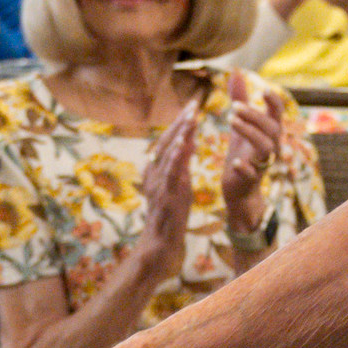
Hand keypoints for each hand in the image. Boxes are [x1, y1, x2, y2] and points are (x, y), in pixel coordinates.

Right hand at [134, 106, 200, 272]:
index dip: (180, 122)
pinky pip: (170, 171)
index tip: (192, 105)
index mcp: (155, 169)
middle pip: (166, 142)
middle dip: (180, 122)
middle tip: (194, 105)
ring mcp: (157, 183)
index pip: (168, 140)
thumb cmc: (170, 214)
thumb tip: (190, 139)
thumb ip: (181, 162)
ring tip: (190, 118)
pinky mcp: (164, 195)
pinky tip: (184, 142)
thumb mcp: (177, 183)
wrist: (160, 243)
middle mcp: (153, 172)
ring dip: (179, 134)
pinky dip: (176, 155)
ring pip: (167, 153)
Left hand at [216, 71, 283, 232]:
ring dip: (249, 133)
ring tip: (231, 121)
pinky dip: (245, 167)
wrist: (239, 189)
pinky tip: (236, 161)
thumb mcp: (240, 124)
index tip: (263, 90)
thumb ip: (239, 98)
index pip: (277, 114)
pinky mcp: (250, 179)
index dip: (273, 102)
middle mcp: (270, 147)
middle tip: (233, 107)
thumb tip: (236, 71)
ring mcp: (262, 164)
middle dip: (255, 116)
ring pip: (265, 147)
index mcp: (268, 133)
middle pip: (272, 128)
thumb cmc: (242, 153)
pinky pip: (252, 173)